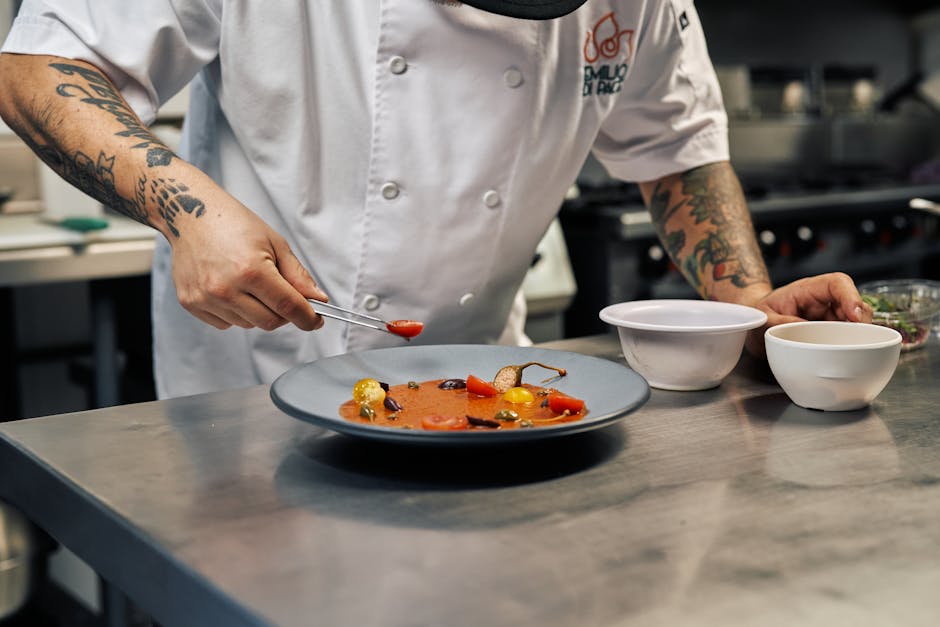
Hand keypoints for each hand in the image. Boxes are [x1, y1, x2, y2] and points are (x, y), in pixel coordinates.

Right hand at [169, 193, 328, 330]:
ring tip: (252, 284)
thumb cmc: (234, 223)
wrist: (190, 214)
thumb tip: (318, 299)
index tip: (316, 321)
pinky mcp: (191, 303)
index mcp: (251, 270)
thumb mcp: (275, 243)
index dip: (307, 318)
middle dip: (285, 315)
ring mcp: (205, 298)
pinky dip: (236, 313)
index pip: (288, 307)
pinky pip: (225, 323)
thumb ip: (298, 275)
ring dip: (259, 312)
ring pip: (248, 324)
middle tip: (285, 297)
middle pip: (270, 322)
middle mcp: (225, 288)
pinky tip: (232, 288)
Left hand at [745, 272, 872, 356]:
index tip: (855, 316)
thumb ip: (780, 321)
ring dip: (857, 336)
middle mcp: (824, 301)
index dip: (851, 296)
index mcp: (808, 289)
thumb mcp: (763, 317)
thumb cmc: (761, 315)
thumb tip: (802, 329)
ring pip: (856, 323)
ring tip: (848, 350)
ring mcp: (830, 318)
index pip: (837, 283)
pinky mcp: (832, 334)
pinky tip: (845, 356)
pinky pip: (847, 338)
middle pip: (854, 304)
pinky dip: (850, 346)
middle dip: (861, 321)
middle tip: (857, 340)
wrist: (755, 325)